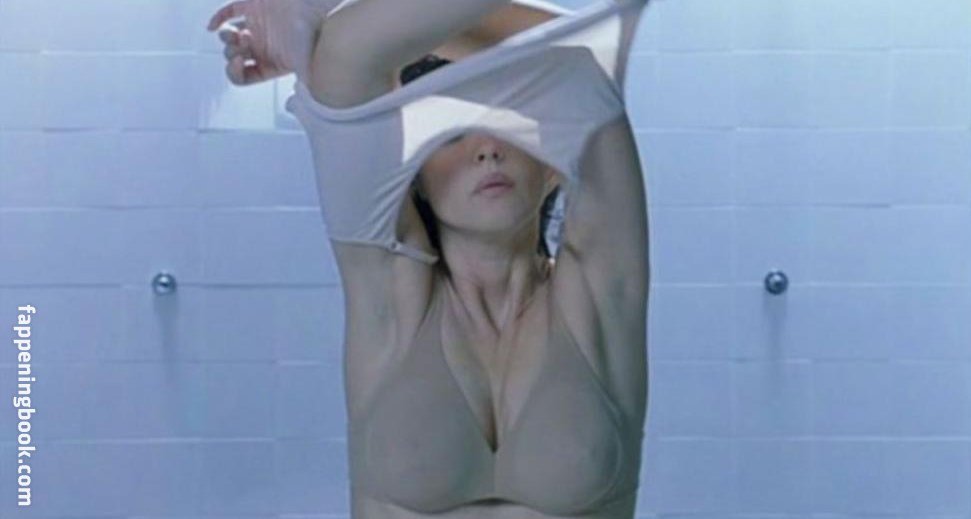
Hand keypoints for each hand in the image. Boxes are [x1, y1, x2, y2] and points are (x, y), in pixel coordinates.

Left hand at [206, 0, 339, 85]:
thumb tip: (300, 107)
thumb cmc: (313, 37)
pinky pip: (229, 12)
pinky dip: (217, 18)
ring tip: (239, 33)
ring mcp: (257, 27)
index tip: (238, 61)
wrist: (318, 9)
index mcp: (269, 65)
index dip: (233, 72)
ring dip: (226, 37)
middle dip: (232, 50)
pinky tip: (211, 26)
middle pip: (232, 56)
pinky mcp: (255, 6)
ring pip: (228, 36)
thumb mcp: (305, 69)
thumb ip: (302, 90)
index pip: (242, 77)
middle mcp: (261, 48)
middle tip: (246, 40)